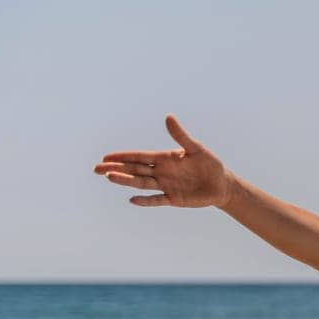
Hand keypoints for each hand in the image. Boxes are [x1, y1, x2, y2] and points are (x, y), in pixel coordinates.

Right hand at [93, 115, 230, 207]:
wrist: (222, 184)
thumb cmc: (209, 164)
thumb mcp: (196, 149)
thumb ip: (181, 136)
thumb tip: (168, 117)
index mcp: (164, 158)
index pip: (139, 157)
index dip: (123, 156)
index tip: (106, 157)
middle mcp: (161, 172)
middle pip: (134, 170)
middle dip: (116, 168)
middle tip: (97, 169)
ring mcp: (166, 186)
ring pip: (142, 183)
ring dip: (126, 181)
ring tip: (110, 178)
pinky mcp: (174, 199)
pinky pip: (157, 200)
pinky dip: (146, 200)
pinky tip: (133, 199)